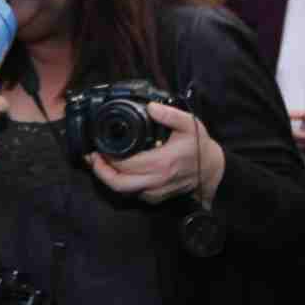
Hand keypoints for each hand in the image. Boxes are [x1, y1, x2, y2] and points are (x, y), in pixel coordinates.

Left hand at [87, 102, 222, 206]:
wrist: (212, 170)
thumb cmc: (199, 146)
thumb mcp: (189, 125)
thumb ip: (170, 115)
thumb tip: (151, 106)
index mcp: (161, 163)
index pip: (125, 165)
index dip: (107, 157)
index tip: (98, 147)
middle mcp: (155, 181)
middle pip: (118, 183)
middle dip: (100, 171)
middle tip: (92, 157)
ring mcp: (155, 192)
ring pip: (123, 191)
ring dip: (108, 178)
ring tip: (98, 163)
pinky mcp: (155, 197)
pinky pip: (132, 193)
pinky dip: (120, 183)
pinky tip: (115, 170)